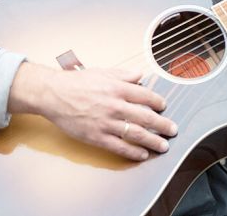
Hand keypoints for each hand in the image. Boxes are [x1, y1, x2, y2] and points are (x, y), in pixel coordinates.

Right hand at [8, 62, 177, 160]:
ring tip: (163, 146)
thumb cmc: (76, 82)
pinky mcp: (96, 136)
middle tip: (173, 130)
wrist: (53, 94)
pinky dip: (133, 152)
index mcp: (117, 88)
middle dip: (162, 125)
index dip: (158, 102)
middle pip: (145, 117)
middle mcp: (115, 105)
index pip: (146, 96)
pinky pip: (119, 146)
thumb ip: (124, 74)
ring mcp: (106, 122)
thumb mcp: (102, 72)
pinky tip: (142, 154)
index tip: (164, 107)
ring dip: (153, 141)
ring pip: (135, 134)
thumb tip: (141, 75)